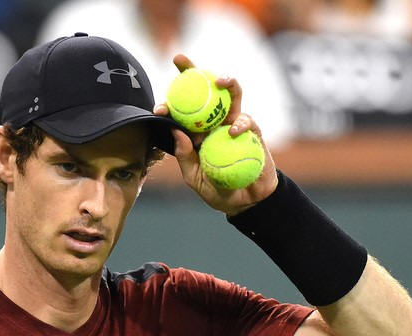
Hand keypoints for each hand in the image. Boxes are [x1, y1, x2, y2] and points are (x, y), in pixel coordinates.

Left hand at [153, 54, 277, 216]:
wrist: (246, 201)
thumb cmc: (218, 190)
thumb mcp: (194, 178)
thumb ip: (185, 157)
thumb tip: (176, 132)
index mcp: (196, 132)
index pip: (181, 111)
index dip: (169, 102)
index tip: (159, 108)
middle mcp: (214, 122)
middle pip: (204, 91)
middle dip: (192, 71)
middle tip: (180, 59)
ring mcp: (233, 124)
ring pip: (231, 96)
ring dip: (227, 83)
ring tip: (220, 80)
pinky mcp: (253, 131)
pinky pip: (247, 121)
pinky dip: (240, 124)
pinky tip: (232, 130)